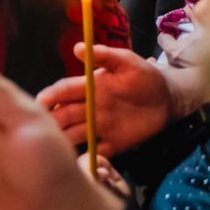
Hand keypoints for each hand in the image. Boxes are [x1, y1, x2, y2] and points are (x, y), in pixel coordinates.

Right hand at [37, 43, 172, 155]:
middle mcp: (90, 108)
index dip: (51, 96)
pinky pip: (98, 151)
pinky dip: (90, 156)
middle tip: (41, 128)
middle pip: (65, 115)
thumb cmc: (145, 76)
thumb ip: (105, 55)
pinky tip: (82, 161)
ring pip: (75, 134)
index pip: (64, 91)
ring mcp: (101, 126)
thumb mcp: (127, 61)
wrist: (169, 99)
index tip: (40, 101)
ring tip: (56, 148)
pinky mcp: (115, 143)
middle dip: (53, 121)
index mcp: (89, 87)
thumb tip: (77, 48)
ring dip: (65, 139)